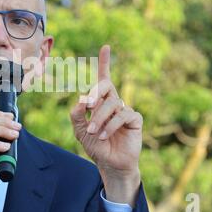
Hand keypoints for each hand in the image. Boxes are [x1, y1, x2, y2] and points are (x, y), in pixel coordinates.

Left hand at [70, 45, 142, 204]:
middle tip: (88, 105)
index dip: (104, 63)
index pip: (103, 78)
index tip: (106, 47)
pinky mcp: (135, 120)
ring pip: (112, 103)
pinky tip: (104, 135)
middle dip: (95, 92)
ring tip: (93, 132)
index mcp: (101, 101)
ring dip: (99, 117)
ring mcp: (125, 110)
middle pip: (106, 85)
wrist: (109, 164)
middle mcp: (114, 102)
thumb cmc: (95, 145)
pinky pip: (122, 115)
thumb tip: (80, 100)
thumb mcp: (79, 130)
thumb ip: (76, 115)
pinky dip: (110, 125)